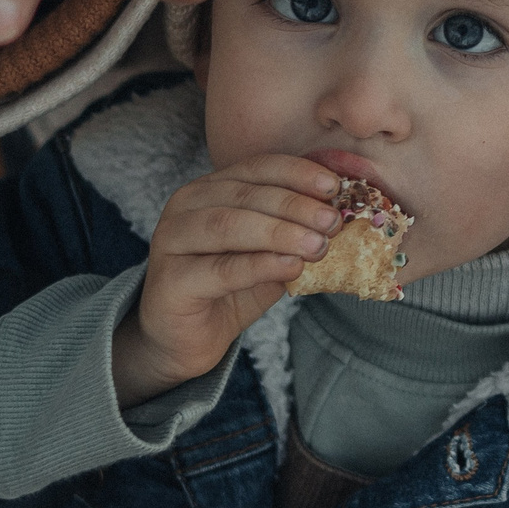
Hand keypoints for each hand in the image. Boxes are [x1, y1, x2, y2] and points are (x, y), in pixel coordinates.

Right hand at [111, 157, 347, 404]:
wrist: (189, 339)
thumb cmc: (231, 290)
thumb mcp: (269, 254)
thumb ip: (294, 232)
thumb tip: (338, 216)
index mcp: (210, 189)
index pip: (257, 169)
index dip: (297, 173)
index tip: (334, 187)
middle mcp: (185, 206)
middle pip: (246, 195)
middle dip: (295, 206)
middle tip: (332, 222)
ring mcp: (171, 241)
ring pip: (230, 225)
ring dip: (280, 233)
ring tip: (318, 245)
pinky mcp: (170, 280)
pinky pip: (221, 269)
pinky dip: (261, 265)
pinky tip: (292, 266)